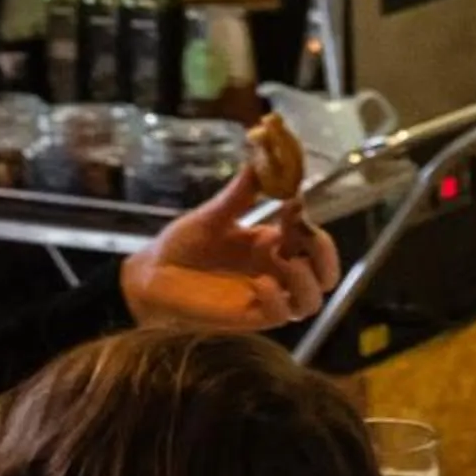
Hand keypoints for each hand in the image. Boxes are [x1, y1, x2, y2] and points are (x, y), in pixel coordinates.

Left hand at [119, 164, 340, 331]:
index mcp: (271, 244)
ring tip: (287, 261)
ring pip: (310, 301)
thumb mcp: (212, 215)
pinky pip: (280, 316)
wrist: (150, 276)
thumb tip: (259, 158)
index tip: (293, 203)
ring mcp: (265, 298)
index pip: (311, 238)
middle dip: (324, 255)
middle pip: (324, 274)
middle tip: (305, 236)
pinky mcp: (249, 317)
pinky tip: (260, 284)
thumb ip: (239, 193)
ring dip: (307, 280)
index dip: (311, 223)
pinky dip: (277, 300)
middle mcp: (275, 272)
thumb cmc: (181, 246)